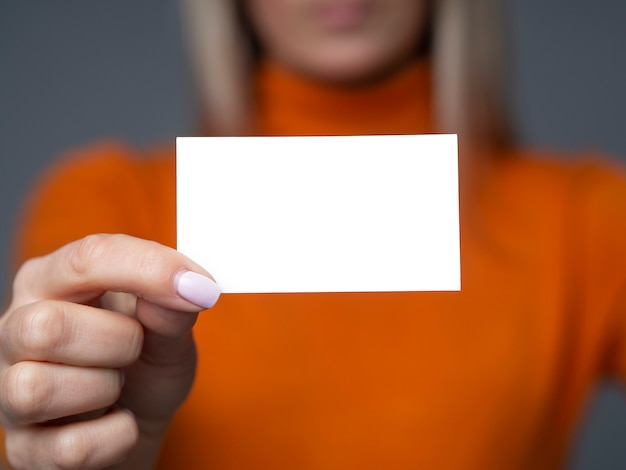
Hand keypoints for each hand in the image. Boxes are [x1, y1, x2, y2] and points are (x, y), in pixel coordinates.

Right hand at [0, 234, 219, 468]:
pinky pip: (71, 447)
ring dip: (106, 389)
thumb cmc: (144, 364)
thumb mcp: (168, 329)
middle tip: (137, 349)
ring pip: (38, 388)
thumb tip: (188, 288)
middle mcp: (16, 328)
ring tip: (119, 386)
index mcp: (52, 281)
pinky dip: (115, 435)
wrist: (136, 423)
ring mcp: (8, 391)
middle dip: (118, 341)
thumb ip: (173, 308)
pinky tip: (118, 421)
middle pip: (46, 327)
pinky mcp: (24, 449)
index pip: (88, 258)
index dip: (150, 269)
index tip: (202, 289)